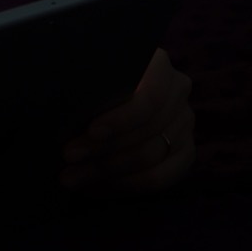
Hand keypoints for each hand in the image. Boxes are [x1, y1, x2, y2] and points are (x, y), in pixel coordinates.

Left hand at [59, 48, 194, 195]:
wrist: (109, 89)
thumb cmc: (90, 78)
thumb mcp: (88, 70)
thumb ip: (86, 83)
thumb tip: (66, 102)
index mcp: (158, 63)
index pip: (149, 97)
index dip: (121, 118)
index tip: (91, 132)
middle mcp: (178, 89)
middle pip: (145, 130)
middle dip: (102, 149)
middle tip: (69, 157)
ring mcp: (185, 121)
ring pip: (149, 157)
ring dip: (106, 171)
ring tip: (72, 176)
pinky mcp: (185, 151)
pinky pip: (160, 178)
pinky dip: (124, 186)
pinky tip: (95, 187)